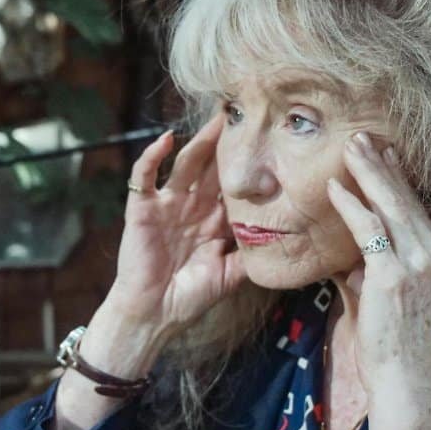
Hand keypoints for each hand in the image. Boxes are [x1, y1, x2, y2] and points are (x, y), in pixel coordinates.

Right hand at [104, 112, 245, 342]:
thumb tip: (287, 243)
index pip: (232, 185)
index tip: (267, 141)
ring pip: (185, 165)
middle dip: (226, 143)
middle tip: (245, 114)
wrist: (154, 316)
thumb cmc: (189, 298)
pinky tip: (166, 139)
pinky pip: (145, 176)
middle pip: (211, 167)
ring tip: (216, 120)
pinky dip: (152, 156)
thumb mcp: (230, 275)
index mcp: (212, 220)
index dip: (247, 165)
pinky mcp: (143, 209)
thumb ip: (252, 256)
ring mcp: (166, 205)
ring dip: (200, 142)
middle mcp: (191, 206)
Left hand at [326, 131, 430, 399]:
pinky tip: (335, 187)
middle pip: (408, 201)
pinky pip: (369, 230)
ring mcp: (419, 266)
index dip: (401, 180)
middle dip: (383, 166)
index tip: (386, 153)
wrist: (405, 384)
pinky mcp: (393, 276)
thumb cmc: (395, 349)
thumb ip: (372, 274)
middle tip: (363, 137)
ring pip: (391, 207)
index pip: (419, 211)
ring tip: (349, 148)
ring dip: (368, 173)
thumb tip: (348, 258)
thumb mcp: (389, 302)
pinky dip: (351, 206)